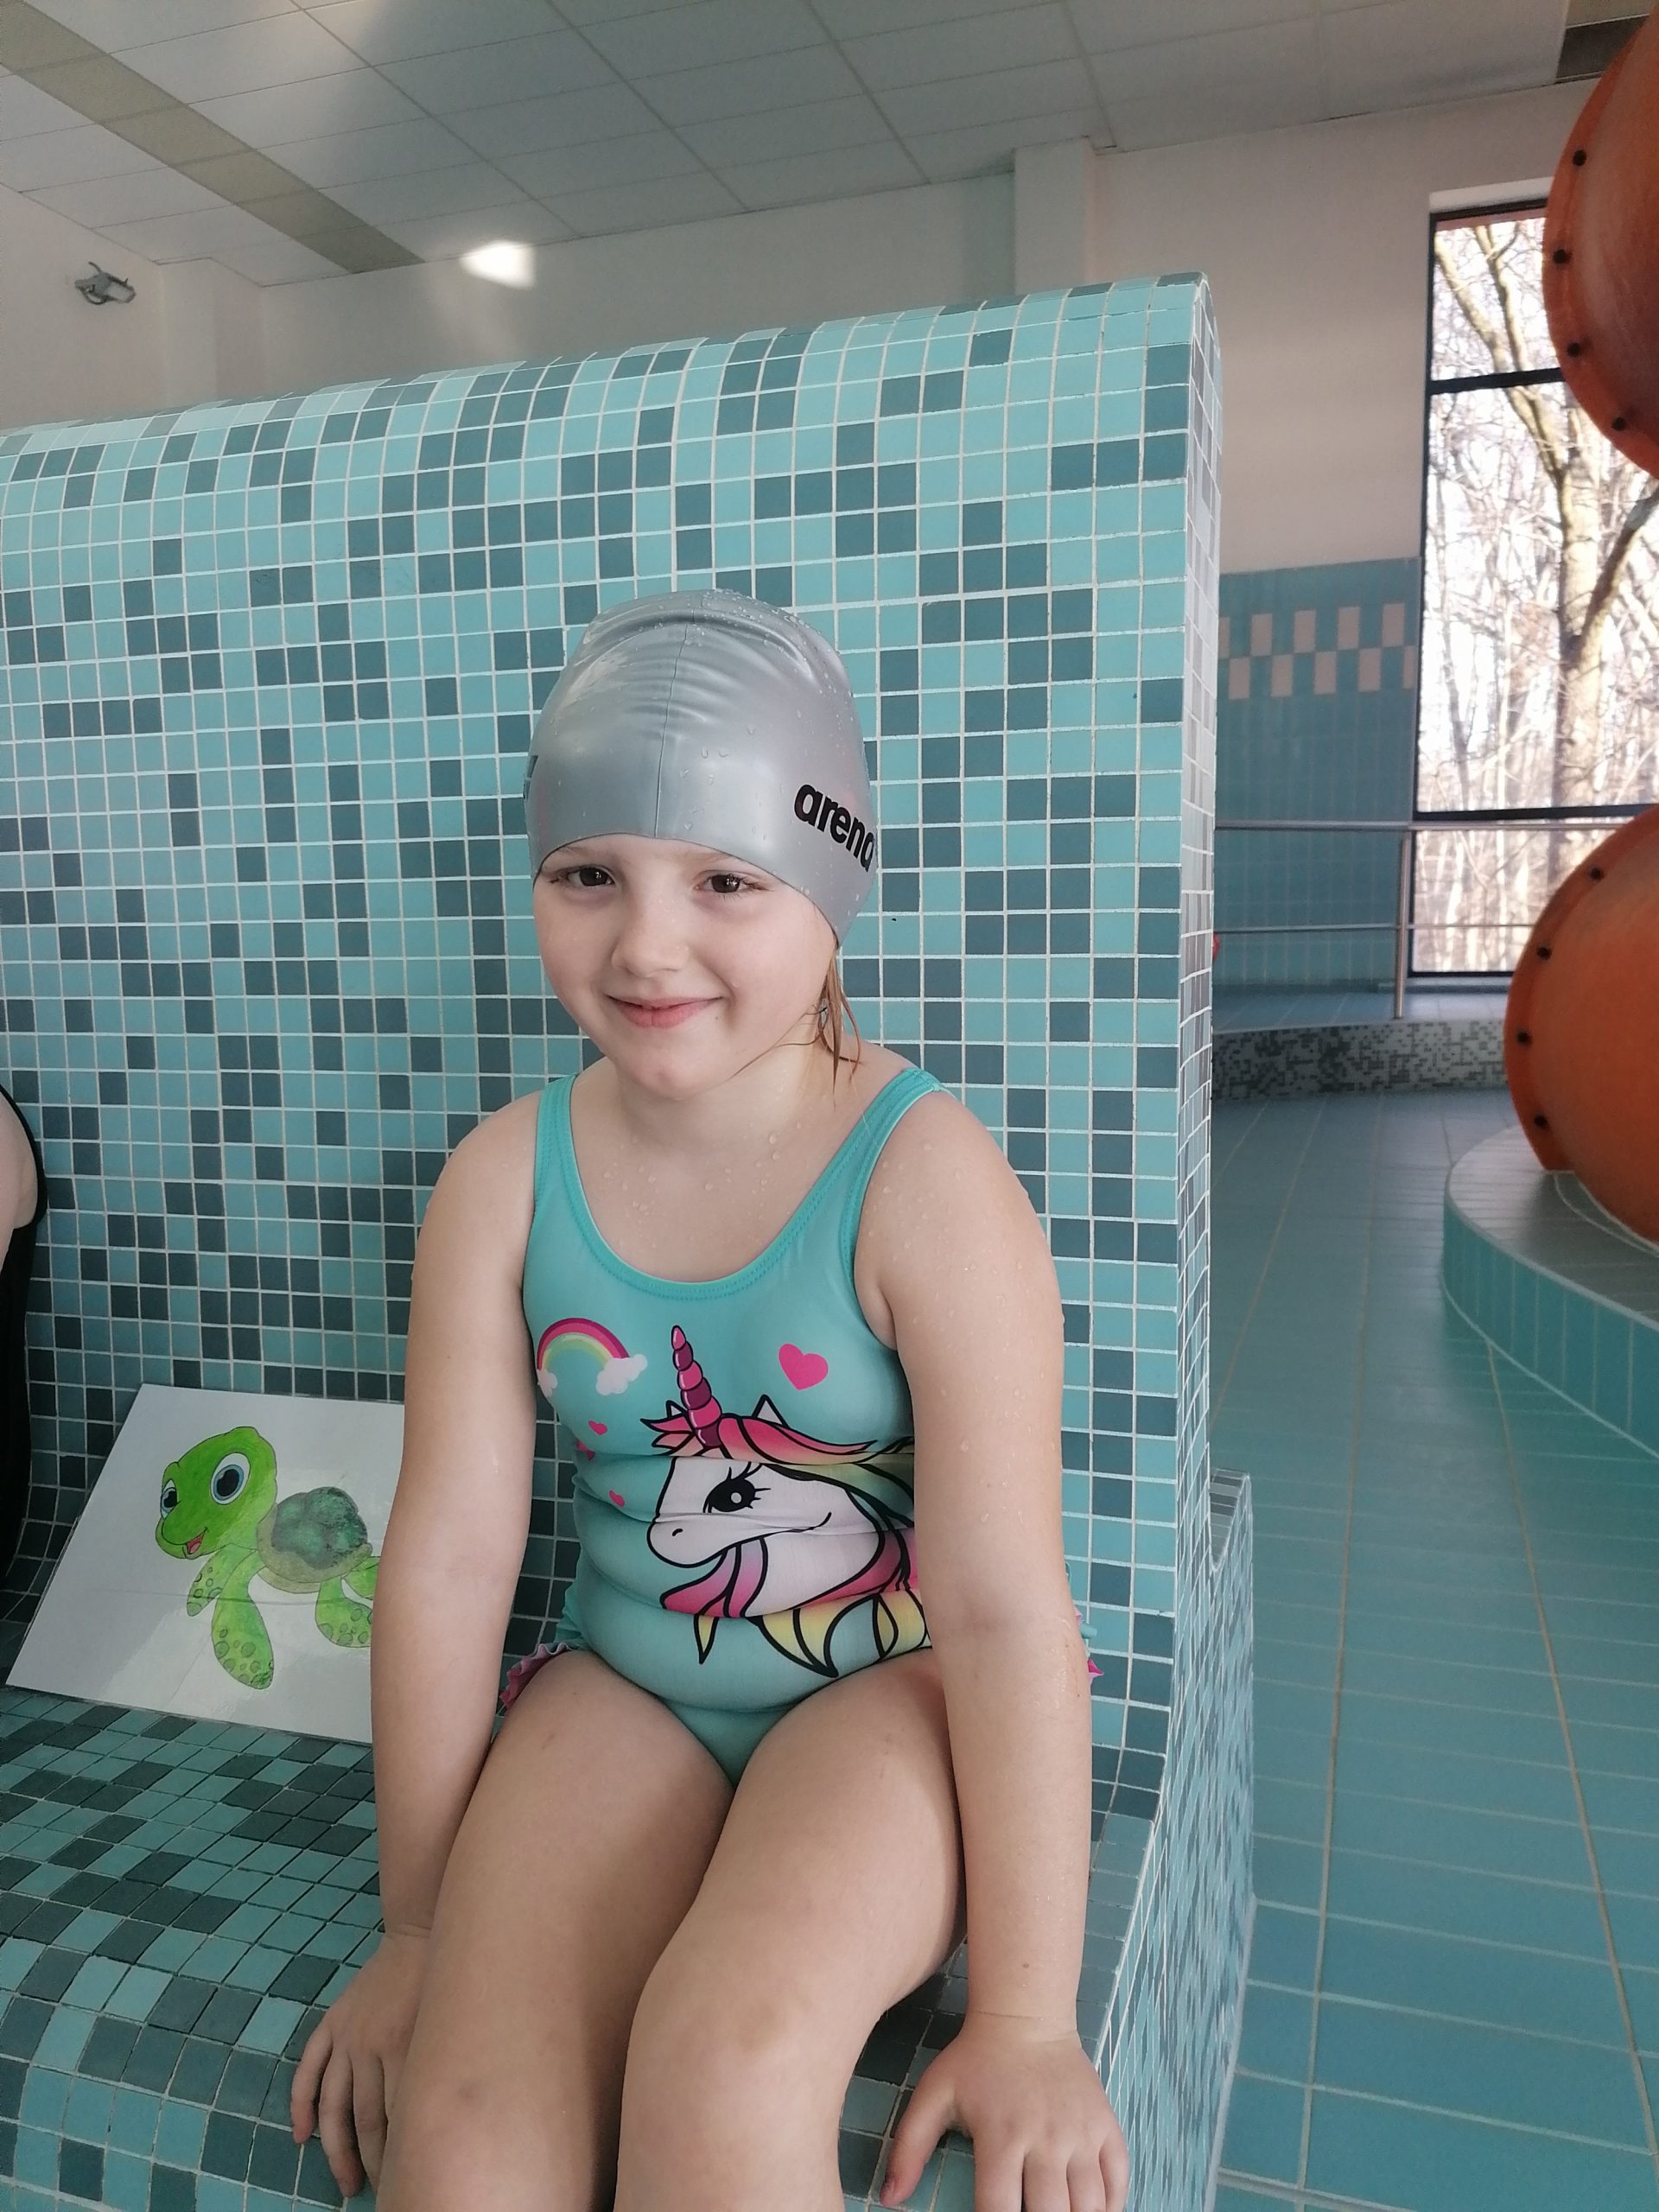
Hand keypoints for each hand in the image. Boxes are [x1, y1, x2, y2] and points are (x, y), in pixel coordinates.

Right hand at [289, 1926, 430, 2199]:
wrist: (419, 1935)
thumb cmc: (441, 1985)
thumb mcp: (446, 2028)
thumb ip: (434, 2072)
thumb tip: (427, 2123)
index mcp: (402, 2048)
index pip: (395, 2119)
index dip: (397, 2154)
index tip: (404, 2177)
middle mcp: (368, 2046)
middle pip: (364, 2119)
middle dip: (371, 2161)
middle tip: (378, 2190)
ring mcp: (345, 2036)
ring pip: (333, 2104)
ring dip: (336, 2148)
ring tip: (346, 2181)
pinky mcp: (331, 2024)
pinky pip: (308, 2070)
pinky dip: (301, 2105)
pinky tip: (301, 2136)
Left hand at [879, 2010, 1128, 2211]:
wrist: (1027, 2014)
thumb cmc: (975, 2061)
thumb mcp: (933, 2095)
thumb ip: (908, 2147)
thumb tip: (889, 2198)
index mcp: (1001, 2136)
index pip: (999, 2210)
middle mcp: (1046, 2139)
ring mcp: (1081, 2133)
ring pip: (1091, 2204)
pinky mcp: (1106, 2126)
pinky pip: (1119, 2180)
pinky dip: (1112, 2206)